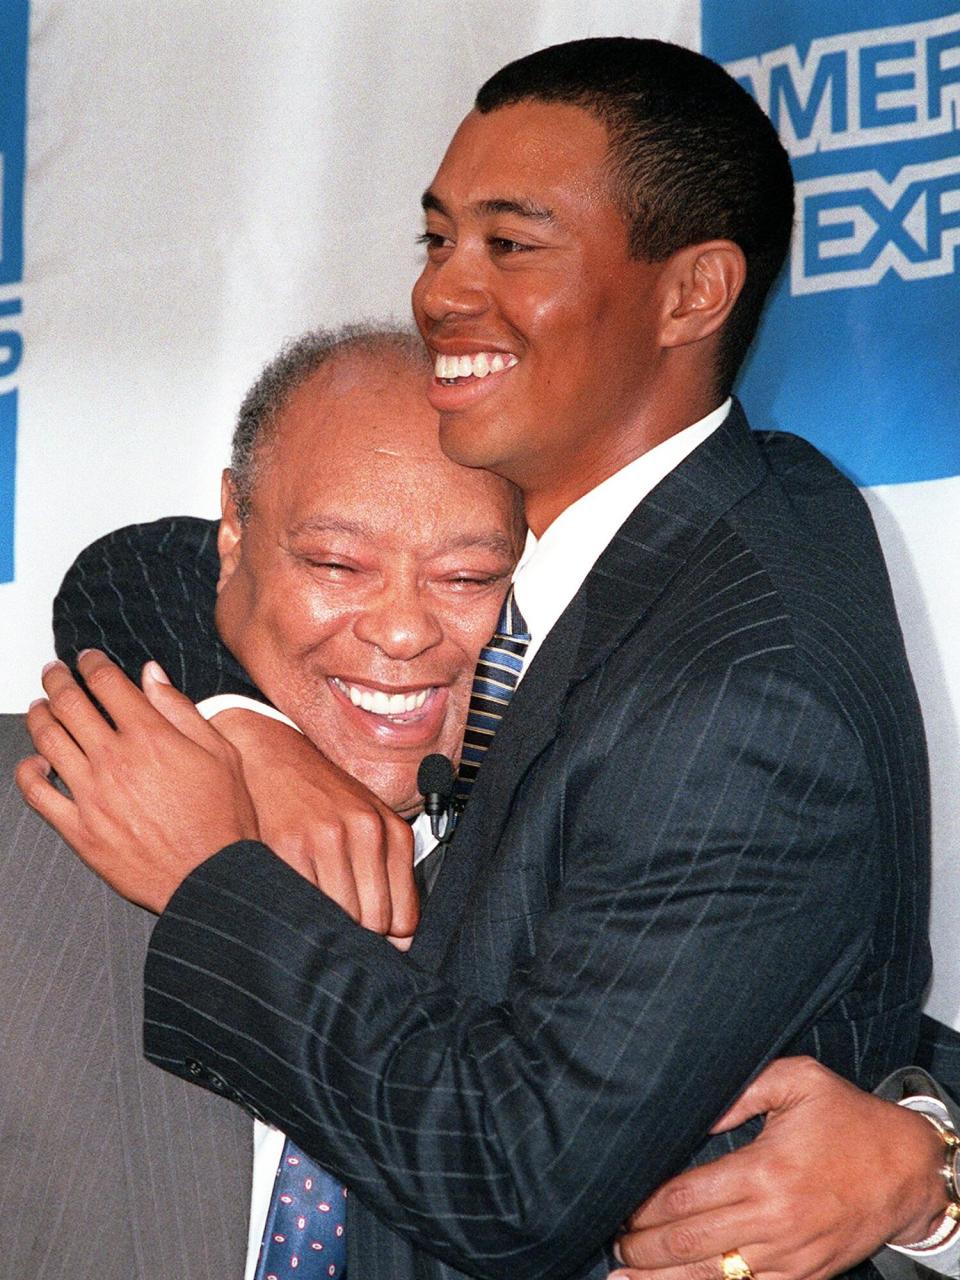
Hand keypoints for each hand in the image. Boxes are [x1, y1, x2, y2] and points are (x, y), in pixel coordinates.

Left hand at [16, 651, 258, 911]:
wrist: (212, 875)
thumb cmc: (223, 818)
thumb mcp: (220, 752)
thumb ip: (180, 708)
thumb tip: (152, 674)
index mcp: (150, 736)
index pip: (107, 683)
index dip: (92, 663)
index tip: (87, 658)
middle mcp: (114, 759)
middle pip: (69, 704)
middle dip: (57, 679)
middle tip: (53, 672)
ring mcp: (91, 794)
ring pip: (48, 740)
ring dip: (39, 715)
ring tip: (40, 706)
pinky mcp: (79, 829)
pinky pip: (37, 794)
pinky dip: (28, 771)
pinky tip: (35, 762)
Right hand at [206, 704, 418, 944]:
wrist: (270, 753)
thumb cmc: (321, 795)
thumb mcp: (367, 822)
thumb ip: (388, 876)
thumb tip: (400, 942)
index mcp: (391, 831)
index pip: (404, 918)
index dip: (386, 938)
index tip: (368, 938)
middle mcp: (364, 832)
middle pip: (372, 923)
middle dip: (355, 934)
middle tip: (335, 923)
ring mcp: (324, 838)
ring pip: (338, 919)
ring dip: (324, 925)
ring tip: (312, 910)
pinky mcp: (285, 844)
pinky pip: (300, 903)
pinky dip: (296, 911)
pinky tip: (291, 898)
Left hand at [611, 1057, 947, 1279]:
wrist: (908, 1170)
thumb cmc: (848, 1117)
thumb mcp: (797, 1080)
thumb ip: (739, 1090)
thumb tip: (694, 1111)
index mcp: (765, 1171)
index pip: (687, 1197)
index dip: (646, 1206)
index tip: (620, 1204)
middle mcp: (774, 1220)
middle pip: (690, 1243)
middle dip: (645, 1246)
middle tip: (614, 1240)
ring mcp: (789, 1255)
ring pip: (714, 1278)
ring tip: (623, 1278)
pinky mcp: (803, 1276)